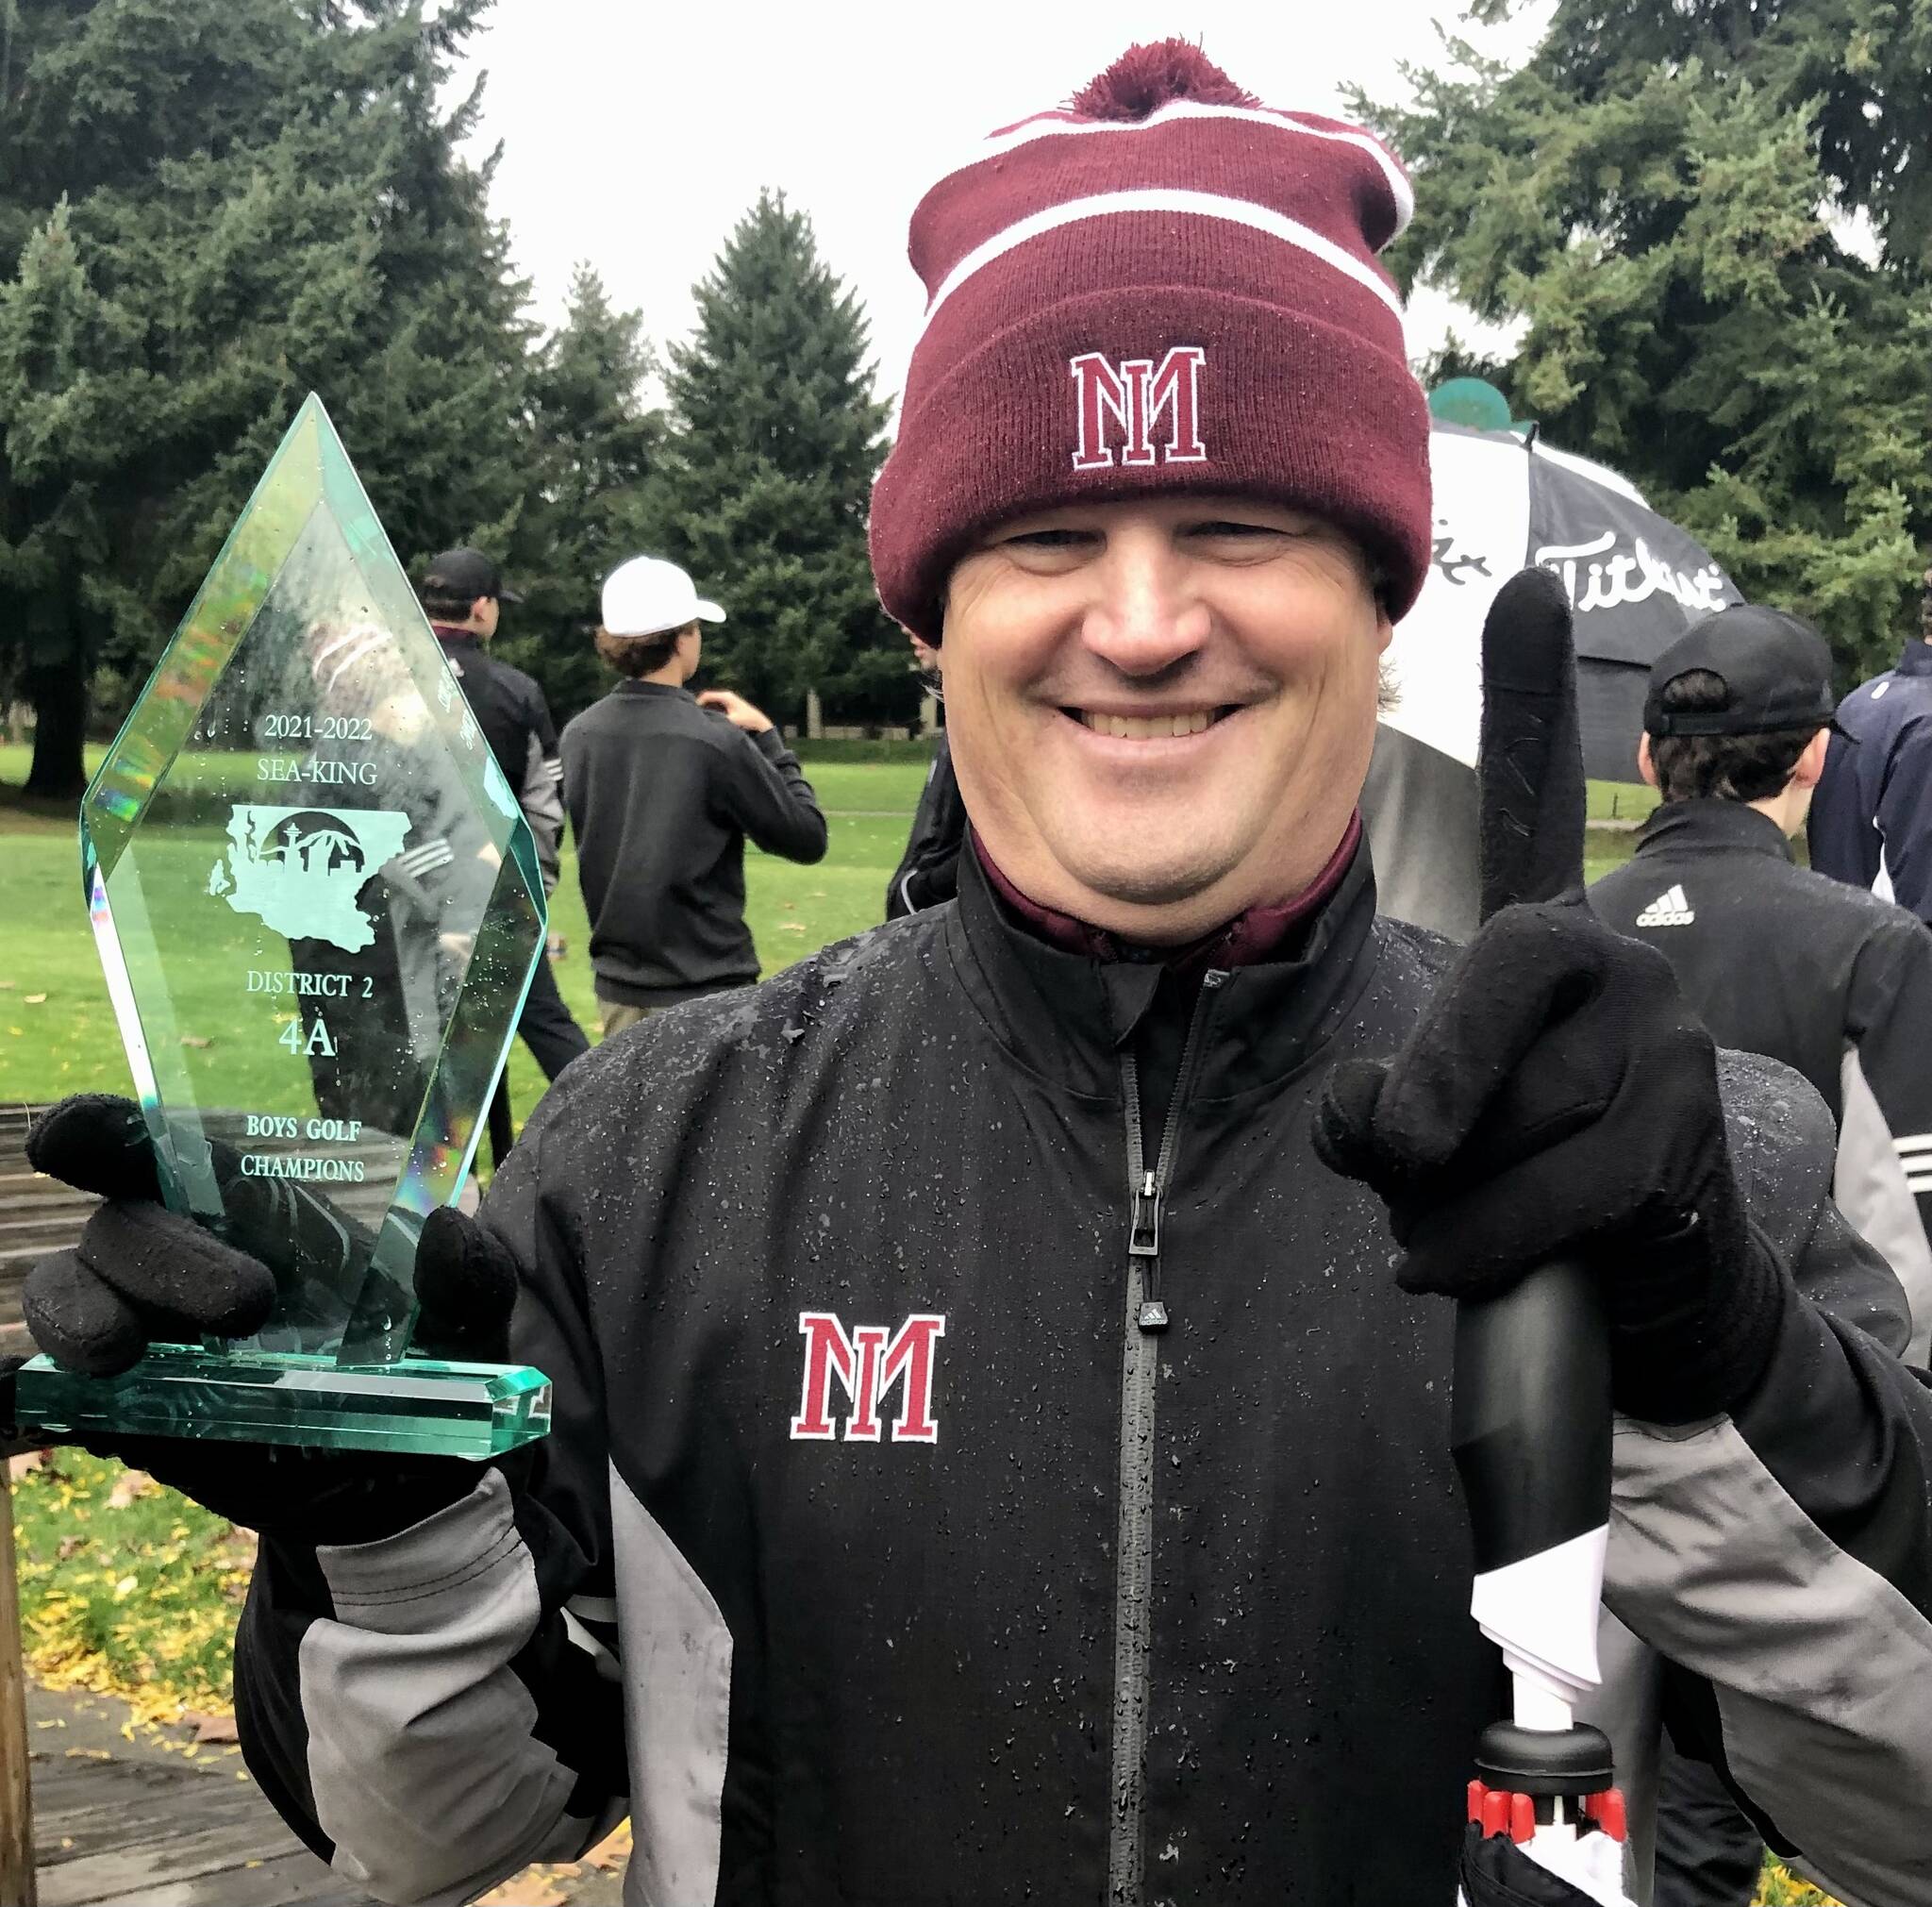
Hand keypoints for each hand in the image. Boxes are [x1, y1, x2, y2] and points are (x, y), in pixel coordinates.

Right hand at [7, 1095, 519, 1538]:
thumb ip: (470, 1276)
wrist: (402, 1481)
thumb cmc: (427, 1365)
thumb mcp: (468, 1321)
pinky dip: (64, 1392)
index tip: (67, 1136)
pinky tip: (99, 1408)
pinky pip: (62, 1390)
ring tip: (128, 1353)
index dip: (103, 1131)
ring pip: (67, 1292)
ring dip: (84, 1315)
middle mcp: (184, 1255)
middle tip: (245, 1305)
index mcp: (256, 1205)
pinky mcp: (128, 1408)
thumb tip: (444, 1232)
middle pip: (123, 1222)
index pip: (162, 1146)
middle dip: (166, 1256)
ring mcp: (148, 1331)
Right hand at [696, 688, 772, 732]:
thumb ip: (719, 720)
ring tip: (700, 717)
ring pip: (712, 701)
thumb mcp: (732, 721)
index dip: (698, 702)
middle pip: (708, 697)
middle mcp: (726, 695)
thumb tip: (707, 723)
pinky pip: (716, 704)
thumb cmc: (747, 720)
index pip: (707, 695)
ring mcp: (728, 699)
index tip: (693, 711)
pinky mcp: (729, 704)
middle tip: (694, 715)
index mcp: (725, 696)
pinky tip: (709, 718)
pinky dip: (711, 709)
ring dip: (706, 708)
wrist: (759, 721)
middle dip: (701, 705)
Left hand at [1312, 901, 1786, 1421]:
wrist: (1652, 1238)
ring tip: (1419, 1233)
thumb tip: (1352, 1108)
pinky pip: (1587, 1200)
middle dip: (1439, 1149)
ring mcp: (1682, 1073)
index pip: (1514, 957)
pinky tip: (1445, 1267)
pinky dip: (1498, 1240)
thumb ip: (1391, 1094)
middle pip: (1525, 1070)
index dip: (1447, 1044)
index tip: (1392, 1135)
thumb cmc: (1527, 1146)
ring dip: (1462, 1202)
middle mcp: (1640, 989)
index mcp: (1568, 950)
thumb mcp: (1449, 1101)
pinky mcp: (1691, 1161)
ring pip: (1553, 1131)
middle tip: (1397, 1196)